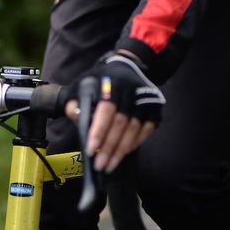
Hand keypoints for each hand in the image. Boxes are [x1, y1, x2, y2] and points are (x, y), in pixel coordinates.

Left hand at [63, 51, 163, 172]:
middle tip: (100, 165)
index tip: (90, 150)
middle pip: (121, 123)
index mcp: (110, 82)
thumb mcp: (81, 86)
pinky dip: (136, 142)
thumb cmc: (99, 81)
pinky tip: (124, 153)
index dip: (99, 131)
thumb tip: (77, 122)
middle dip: (109, 147)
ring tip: (110, 165)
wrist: (126, 65)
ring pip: (134, 129)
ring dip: (121, 150)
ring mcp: (145, 98)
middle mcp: (130, 89)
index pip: (106, 110)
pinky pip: (147, 128)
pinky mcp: (155, 105)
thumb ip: (74, 104)